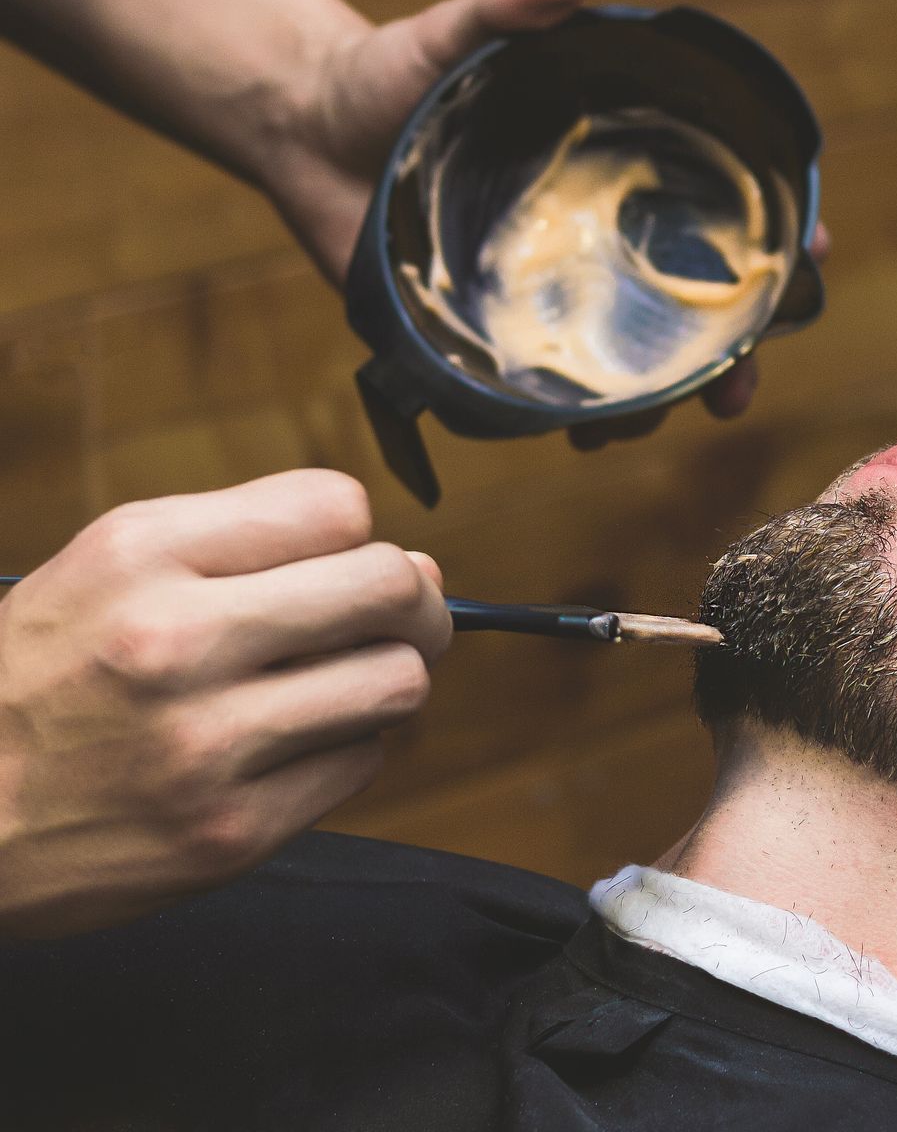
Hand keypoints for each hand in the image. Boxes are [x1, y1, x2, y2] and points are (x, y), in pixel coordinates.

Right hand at [0, 471, 449, 938]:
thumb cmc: (38, 685)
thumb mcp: (106, 571)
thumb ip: (253, 544)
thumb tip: (417, 566)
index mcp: (140, 557)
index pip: (336, 508)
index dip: (357, 537)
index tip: (342, 567)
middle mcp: (174, 642)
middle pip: (389, 589)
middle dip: (414, 604)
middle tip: (396, 624)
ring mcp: (205, 743)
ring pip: (397, 682)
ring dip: (383, 682)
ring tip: (333, 688)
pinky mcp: (230, 830)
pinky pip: (360, 764)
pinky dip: (341, 752)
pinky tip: (284, 750)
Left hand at [262, 0, 825, 446]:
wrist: (299, 126)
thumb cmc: (386, 73)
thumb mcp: (447, 35)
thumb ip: (505, 7)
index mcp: (609, 167)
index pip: (715, 201)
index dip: (773, 229)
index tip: (809, 247)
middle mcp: (595, 233)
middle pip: (690, 303)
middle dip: (730, 355)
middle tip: (736, 393)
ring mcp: (550, 286)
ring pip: (629, 359)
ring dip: (653, 404)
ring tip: (639, 427)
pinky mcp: (493, 326)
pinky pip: (548, 386)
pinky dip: (572, 419)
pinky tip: (578, 437)